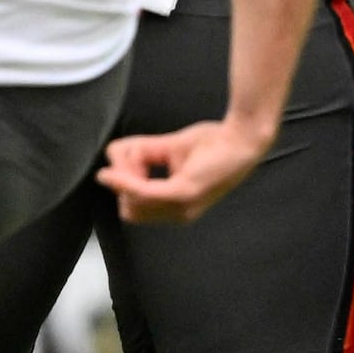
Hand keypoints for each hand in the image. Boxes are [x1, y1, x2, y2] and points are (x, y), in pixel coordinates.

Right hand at [100, 113, 271, 221]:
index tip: (137, 162)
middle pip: (128, 208)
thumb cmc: (211, 142)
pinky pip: (141, 191)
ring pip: (130, 199)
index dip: (126, 186)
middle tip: (139, 156)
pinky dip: (124, 181)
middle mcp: (180, 214)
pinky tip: (113, 170)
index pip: (134, 210)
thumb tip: (112, 168)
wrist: (241, 138)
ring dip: (125, 175)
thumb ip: (139, 157)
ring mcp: (182, 206)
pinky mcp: (183, 193)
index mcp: (179, 208)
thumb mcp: (168, 150)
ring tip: (143, 152)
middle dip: (123, 183)